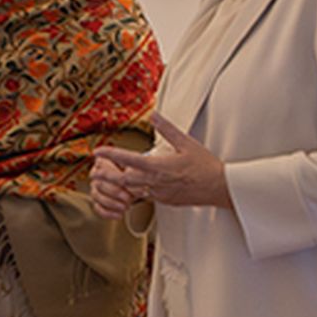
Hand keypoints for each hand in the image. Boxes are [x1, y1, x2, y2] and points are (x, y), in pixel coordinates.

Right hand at [89, 154, 139, 218]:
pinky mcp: (96, 201)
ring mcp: (94, 188)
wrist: (137, 181)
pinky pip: (97, 208)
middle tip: (129, 198)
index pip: (104, 170)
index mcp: (102, 161)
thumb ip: (136, 176)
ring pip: (96, 196)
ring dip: (111, 203)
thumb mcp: (137, 170)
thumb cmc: (136, 172)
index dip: (118, 179)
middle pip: (100, 184)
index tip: (131, 184)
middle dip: (115, 192)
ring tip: (126, 207)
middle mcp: (95, 174)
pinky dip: (108, 213)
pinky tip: (120, 215)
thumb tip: (141, 188)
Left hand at [93, 112, 232, 209]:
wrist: (221, 188)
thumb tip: (153, 115)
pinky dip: (136, 190)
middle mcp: (156, 181)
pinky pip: (145, 196)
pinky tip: (136, 184)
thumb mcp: (187, 143)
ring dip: (121, 184)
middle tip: (95, 171)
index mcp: (159, 166)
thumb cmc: (206, 166)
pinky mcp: (164, 201)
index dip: (111, 154)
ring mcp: (159, 193)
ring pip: (132, 190)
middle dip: (107, 176)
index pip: (128, 159)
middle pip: (123, 180)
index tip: (98, 151)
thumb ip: (167, 129)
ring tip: (111, 177)